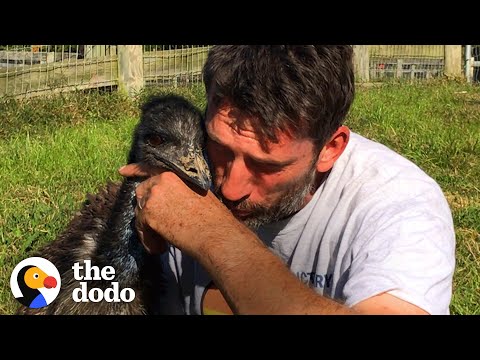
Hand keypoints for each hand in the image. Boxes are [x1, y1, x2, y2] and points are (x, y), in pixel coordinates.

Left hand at [119, 163, 235, 257]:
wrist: (214, 233)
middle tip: (157, 225)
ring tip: (163, 241)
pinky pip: (141, 228)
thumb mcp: (198, 193)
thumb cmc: (213, 218)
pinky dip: (149, 240)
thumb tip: (169, 201)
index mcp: (175, 174)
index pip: (150, 168)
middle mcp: (161, 181)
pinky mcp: (148, 214)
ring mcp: (153, 196)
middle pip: (142, 193)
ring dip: (149, 228)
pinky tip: (160, 247)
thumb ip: (180, 191)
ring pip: (140, 213)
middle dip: (146, 209)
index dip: (135, 170)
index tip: (122, 171)